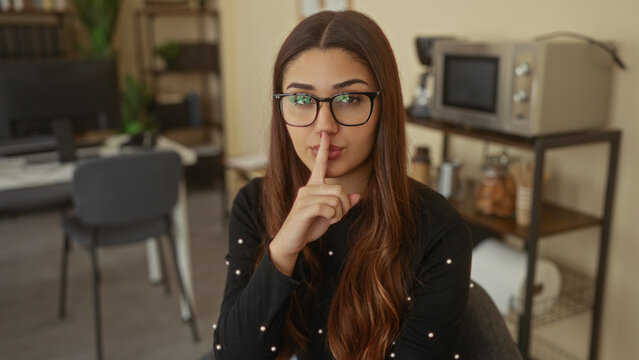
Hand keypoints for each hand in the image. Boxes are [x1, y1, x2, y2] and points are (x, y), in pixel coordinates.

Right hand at [269, 132, 360, 274]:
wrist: (290, 241)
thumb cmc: (308, 226)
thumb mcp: (329, 215)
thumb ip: (342, 205)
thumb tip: (357, 196)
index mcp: (313, 187)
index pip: (319, 165)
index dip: (323, 149)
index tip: (325, 134)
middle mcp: (308, 188)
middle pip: (339, 189)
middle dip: (344, 206)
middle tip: (338, 216)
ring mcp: (304, 198)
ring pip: (336, 199)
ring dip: (339, 213)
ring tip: (331, 220)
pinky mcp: (303, 208)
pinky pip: (328, 208)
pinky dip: (333, 217)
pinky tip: (326, 222)